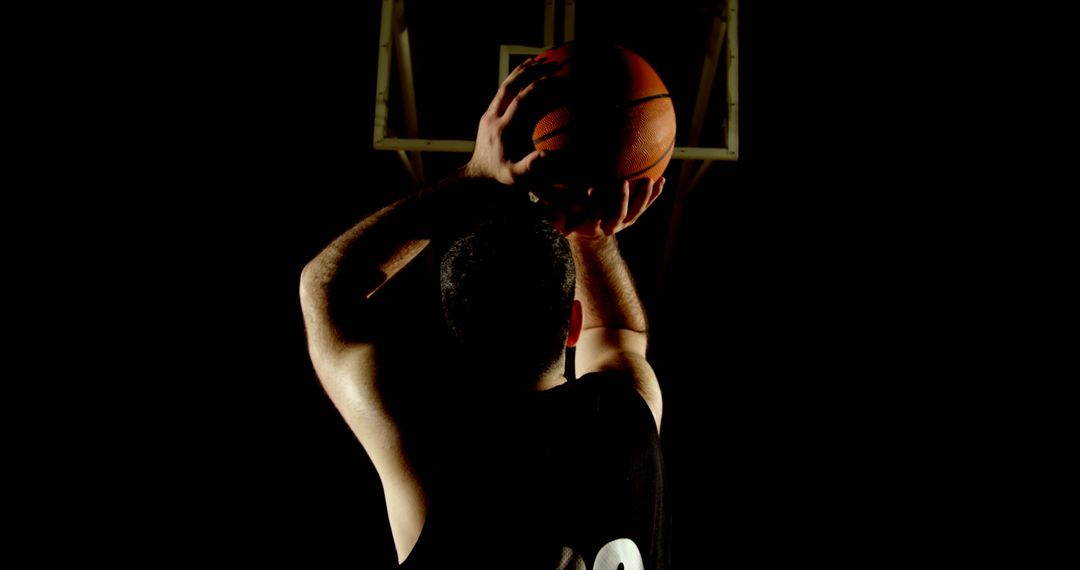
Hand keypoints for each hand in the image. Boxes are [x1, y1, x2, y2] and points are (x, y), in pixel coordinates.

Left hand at [463, 58, 558, 183]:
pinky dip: (515, 79)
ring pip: (504, 86)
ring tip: (539, 60)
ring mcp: (490, 113)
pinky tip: (526, 72)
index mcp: (503, 130)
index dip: (536, 88)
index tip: (553, 79)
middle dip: (529, 73)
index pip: (520, 102)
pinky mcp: (489, 113)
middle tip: (548, 64)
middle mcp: (494, 117)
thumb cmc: (501, 174)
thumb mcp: (515, 176)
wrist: (479, 172)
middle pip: (510, 87)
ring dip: (521, 71)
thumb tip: (548, 156)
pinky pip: (502, 91)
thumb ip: (530, 167)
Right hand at [540, 177, 665, 238]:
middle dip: (622, 199)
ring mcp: (626, 220)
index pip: (594, 214)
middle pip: (620, 213)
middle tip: (622, 182)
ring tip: (650, 180)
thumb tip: (541, 198)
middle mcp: (612, 225)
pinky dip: (655, 194)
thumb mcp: (561, 215)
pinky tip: (662, 180)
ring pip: (638, 210)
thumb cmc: (572, 217)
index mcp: (594, 224)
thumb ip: (554, 211)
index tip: (591, 188)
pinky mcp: (635, 215)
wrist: (589, 230)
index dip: (594, 204)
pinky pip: (647, 205)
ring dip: (644, 196)